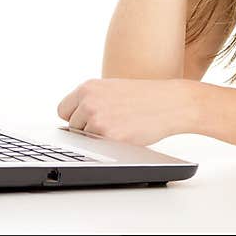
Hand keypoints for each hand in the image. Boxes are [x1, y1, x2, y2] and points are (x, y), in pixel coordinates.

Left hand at [56, 78, 196, 146]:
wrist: (172, 103)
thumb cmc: (146, 98)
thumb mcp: (113, 89)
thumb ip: (91, 100)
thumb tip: (74, 119)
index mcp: (88, 87)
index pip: (63, 110)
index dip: (76, 117)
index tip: (88, 120)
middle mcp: (89, 101)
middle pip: (71, 127)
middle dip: (87, 129)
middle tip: (112, 123)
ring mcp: (97, 119)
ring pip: (83, 139)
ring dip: (98, 138)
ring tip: (121, 127)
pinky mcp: (108, 136)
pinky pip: (98, 148)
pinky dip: (109, 146)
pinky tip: (126, 134)